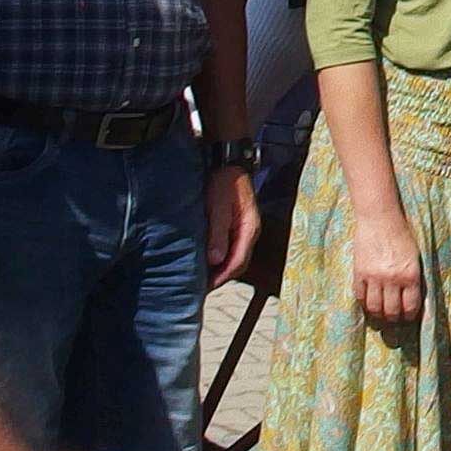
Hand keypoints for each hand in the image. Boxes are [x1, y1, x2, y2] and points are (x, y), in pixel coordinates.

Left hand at [204, 162, 256, 280]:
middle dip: (222, 277)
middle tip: (201, 288)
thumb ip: (217, 233)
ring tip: (202, 278)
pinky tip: (207, 260)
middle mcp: (249, 231)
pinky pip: (230, 247)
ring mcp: (244, 228)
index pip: (238, 262)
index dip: (222, 277)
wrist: (227, 161)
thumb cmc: (224, 180)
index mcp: (249, 229)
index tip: (206, 287)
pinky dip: (220, 257)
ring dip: (220, 268)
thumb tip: (215, 260)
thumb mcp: (218, 206)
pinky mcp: (236, 225)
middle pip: (239, 263)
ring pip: (235, 256)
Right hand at [350, 202, 424, 327]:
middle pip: (391, 311)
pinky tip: (368, 303)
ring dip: (378, 315)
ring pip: (374, 308)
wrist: (380, 218)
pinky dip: (364, 304)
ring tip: (380, 314)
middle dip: (393, 319)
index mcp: (410, 275)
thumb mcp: (414, 257)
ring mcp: (374, 277)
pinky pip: (360, 296)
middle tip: (394, 319)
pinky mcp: (359, 273)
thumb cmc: (401, 235)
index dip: (409, 316)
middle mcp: (392, 279)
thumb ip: (412, 278)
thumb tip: (410, 300)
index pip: (410, 306)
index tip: (408, 317)